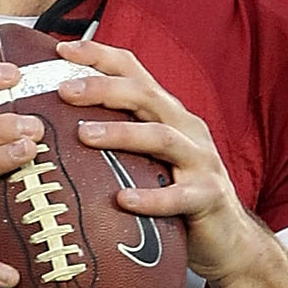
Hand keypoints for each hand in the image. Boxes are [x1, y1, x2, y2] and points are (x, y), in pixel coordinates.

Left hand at [55, 41, 269, 287]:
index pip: (134, 72)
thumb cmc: (177, 195)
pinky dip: (150, 197)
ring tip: (84, 135)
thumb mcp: (148, 158)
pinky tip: (122, 200)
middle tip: (64, 91)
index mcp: (168, 114)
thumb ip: (118, 138)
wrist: (228, 238)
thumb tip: (59, 127)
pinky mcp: (208, 197)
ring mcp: (201, 161)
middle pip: (145, 96)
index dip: (100, 56)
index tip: (62, 49)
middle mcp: (186, 129)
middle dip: (103, 88)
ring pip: (161, 137)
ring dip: (121, 133)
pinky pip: (179, 196)